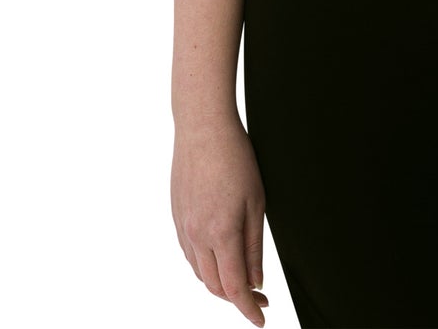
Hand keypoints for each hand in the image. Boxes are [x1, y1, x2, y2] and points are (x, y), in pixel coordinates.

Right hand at [172, 112, 270, 324]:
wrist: (202, 128)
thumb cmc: (236, 159)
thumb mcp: (257, 202)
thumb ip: (254, 247)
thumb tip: (255, 282)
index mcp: (221, 233)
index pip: (234, 288)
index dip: (248, 309)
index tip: (262, 318)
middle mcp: (197, 236)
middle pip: (215, 286)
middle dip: (237, 299)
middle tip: (260, 297)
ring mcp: (183, 228)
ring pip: (200, 273)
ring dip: (220, 285)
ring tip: (242, 281)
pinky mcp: (176, 218)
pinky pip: (189, 255)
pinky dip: (205, 266)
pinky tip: (220, 259)